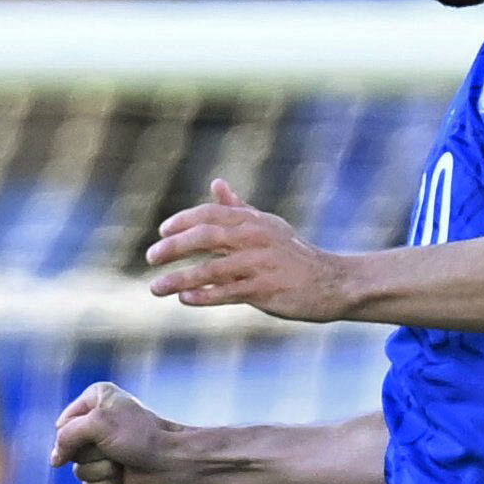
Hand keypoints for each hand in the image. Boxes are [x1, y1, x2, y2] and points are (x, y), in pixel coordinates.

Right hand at [51, 382, 182, 483]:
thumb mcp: (98, 424)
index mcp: (94, 399)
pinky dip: (105, 483)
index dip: (73, 436)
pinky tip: (122, 476)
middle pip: (68, 448)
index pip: (62, 425)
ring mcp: (101, 448)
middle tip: (115, 448)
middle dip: (91, 454)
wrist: (172, 461)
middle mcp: (95, 421)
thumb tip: (54, 461)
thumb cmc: (140, 437)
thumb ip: (66, 437)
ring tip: (121, 462)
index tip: (99, 434)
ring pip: (77, 469)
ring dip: (100, 469)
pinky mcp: (107, 470)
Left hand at [145, 183, 353, 321]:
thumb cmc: (294, 256)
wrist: (333, 283)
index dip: (183, 222)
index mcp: (254, 222)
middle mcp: (256, 239)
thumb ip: (239, 209)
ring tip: (156, 288)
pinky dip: (205, 295)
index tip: (162, 232)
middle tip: (151, 257)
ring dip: (180, 278)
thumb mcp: (267, 227)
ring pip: (212, 269)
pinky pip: (229, 292)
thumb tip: (216, 184)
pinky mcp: (266, 291)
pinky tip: (185, 299)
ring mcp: (261, 265)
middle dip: (175, 247)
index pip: (211, 215)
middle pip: (207, 236)